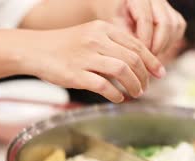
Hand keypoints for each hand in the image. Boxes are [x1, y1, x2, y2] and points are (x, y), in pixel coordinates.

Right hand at [19, 21, 165, 102]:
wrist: (34, 50)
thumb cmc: (64, 46)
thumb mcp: (90, 36)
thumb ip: (112, 46)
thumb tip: (137, 63)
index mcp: (103, 29)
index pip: (136, 45)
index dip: (152, 61)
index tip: (160, 73)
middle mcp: (96, 40)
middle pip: (133, 59)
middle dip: (145, 76)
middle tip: (146, 87)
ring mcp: (86, 57)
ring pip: (122, 71)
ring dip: (134, 85)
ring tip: (136, 93)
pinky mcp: (76, 74)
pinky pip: (104, 85)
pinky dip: (116, 94)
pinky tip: (118, 98)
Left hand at [94, 0, 186, 55]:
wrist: (118, 7)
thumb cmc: (114, 17)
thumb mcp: (114, 25)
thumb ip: (125, 37)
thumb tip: (136, 57)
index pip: (146, 20)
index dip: (144, 42)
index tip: (139, 58)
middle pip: (166, 23)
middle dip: (157, 45)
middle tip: (147, 61)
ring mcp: (167, 5)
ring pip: (175, 26)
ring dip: (165, 45)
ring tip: (151, 56)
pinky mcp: (174, 14)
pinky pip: (178, 28)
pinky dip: (170, 42)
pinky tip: (156, 49)